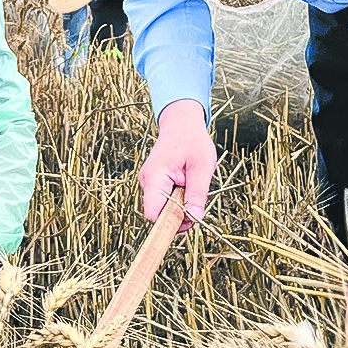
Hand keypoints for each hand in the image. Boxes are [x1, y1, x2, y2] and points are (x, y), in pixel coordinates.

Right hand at [138, 99, 215, 232]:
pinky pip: (163, 200)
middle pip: (158, 214)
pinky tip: (185, 185)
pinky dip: (176, 199)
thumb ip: (197, 194)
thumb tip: (195, 219)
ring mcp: (147, 182)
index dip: (169, 223)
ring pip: (161, 208)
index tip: (189, 220)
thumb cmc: (192, 141)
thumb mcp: (202, 167)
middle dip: (178, 215)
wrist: (181, 123)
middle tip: (196, 202)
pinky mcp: (152, 183)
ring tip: (191, 187)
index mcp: (155, 177)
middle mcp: (146, 181)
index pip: (153, 214)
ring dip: (178, 206)